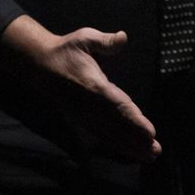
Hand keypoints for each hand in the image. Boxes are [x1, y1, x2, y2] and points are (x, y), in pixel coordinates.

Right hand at [0, 15, 160, 160]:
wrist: (38, 64)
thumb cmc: (66, 50)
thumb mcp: (85, 39)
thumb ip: (105, 41)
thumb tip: (123, 37)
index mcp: (92, 85)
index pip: (118, 105)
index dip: (134, 120)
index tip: (150, 132)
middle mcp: (88, 105)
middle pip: (116, 126)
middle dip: (136, 140)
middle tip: (155, 152)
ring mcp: (83, 115)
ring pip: (109, 134)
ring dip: (129, 147)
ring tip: (148, 157)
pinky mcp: (80, 119)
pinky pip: (101, 134)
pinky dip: (115, 145)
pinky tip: (129, 153)